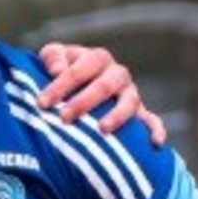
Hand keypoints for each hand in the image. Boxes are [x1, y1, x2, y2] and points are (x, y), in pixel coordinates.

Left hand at [37, 42, 166, 145]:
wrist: (78, 79)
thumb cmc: (61, 68)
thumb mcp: (53, 56)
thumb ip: (53, 58)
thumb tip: (57, 70)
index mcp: (97, 58)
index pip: (80, 70)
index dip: (60, 85)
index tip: (42, 102)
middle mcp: (117, 74)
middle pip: (104, 86)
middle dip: (84, 103)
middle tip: (64, 118)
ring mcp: (130, 93)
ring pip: (130, 102)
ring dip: (117, 116)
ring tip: (102, 130)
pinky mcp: (139, 112)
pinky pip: (152, 120)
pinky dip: (155, 129)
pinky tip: (154, 142)